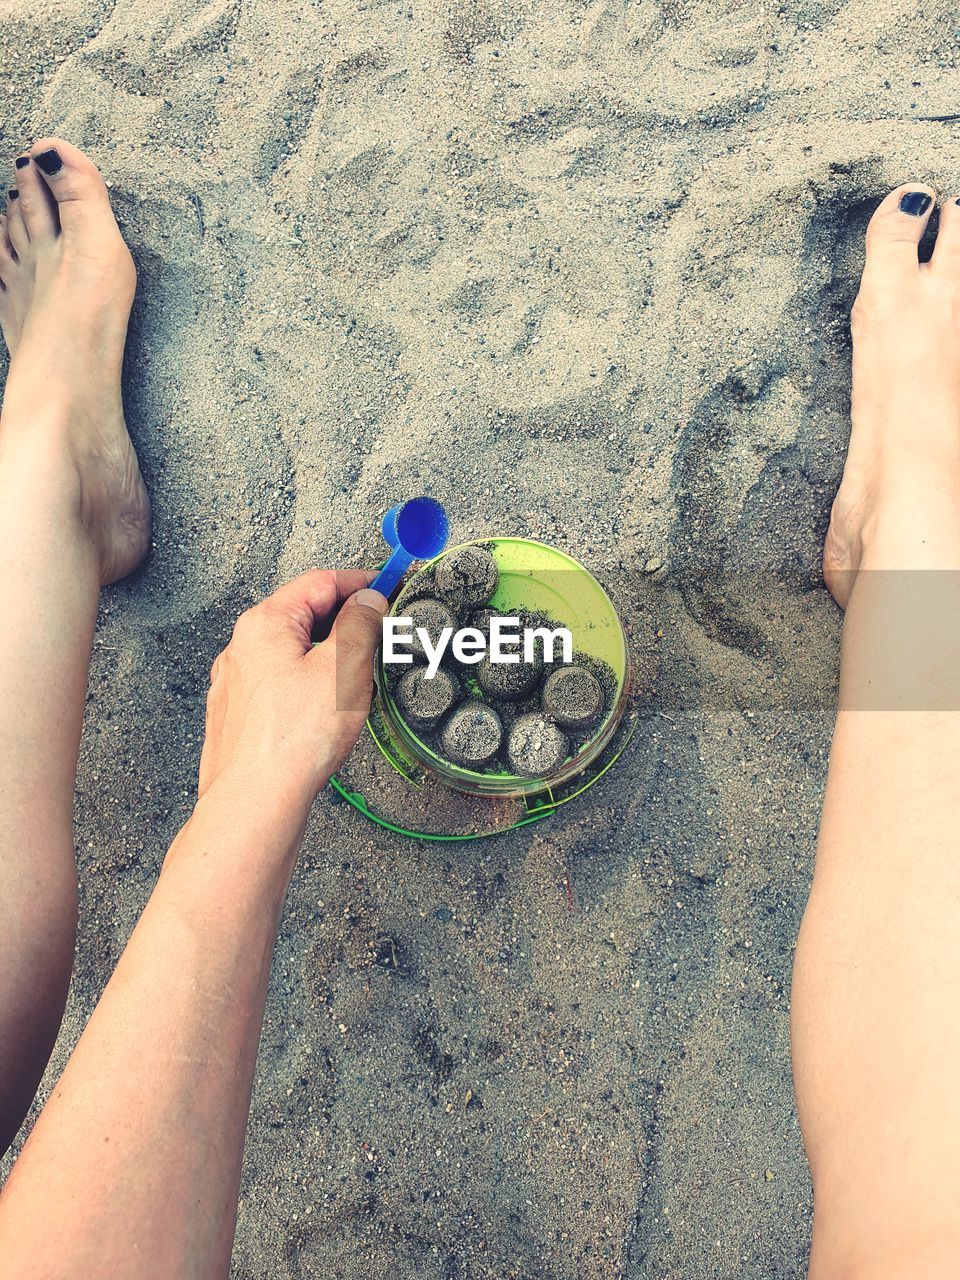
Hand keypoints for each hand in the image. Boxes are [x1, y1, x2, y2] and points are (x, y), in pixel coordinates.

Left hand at [198, 569, 387, 808]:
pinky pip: (281, 683)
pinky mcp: (240, 715)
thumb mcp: (343, 670)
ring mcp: (238, 683)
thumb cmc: (291, 741)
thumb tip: (369, 603)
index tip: (387, 585)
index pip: (320, 582)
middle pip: (304, 615)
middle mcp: (243, 648)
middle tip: (379, 631)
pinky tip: (326, 709)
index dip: (361, 581)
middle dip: (346, 621)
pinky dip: (309, 684)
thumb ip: (359, 626)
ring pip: (293, 652)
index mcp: (265, 624)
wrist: (254, 801)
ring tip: (357, 677)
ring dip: (328, 655)